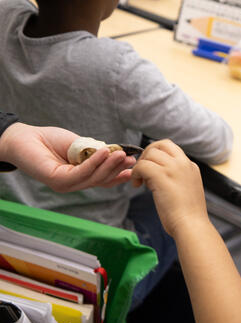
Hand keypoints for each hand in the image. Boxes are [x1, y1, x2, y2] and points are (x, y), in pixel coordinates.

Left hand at [0, 123, 135, 191]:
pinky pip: (81, 172)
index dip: (119, 173)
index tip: (134, 164)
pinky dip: (95, 162)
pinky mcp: (58, 181)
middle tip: (131, 158)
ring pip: (94, 178)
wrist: (24, 137)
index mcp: (80, 177)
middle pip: (102, 180)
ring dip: (110, 166)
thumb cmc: (49, 140)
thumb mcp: (80, 146)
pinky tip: (104, 152)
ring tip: (121, 154)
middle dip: (118, 169)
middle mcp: (74, 184)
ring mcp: (66, 185)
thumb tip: (116, 154)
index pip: (104, 179)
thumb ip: (96, 153)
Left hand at [131, 139, 208, 236]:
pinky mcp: (161, 176)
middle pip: (161, 144)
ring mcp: (173, 168)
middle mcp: (183, 163)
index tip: (151, 168)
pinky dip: (135, 173)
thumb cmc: (188, 216)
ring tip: (140, 182)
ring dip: (141, 165)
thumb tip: (158, 177)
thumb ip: (178, 179)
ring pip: (150, 154)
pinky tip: (136, 185)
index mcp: (190, 166)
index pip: (171, 149)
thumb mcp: (187, 190)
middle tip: (142, 171)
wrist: (191, 225)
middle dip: (148, 154)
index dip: (158, 156)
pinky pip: (142, 165)